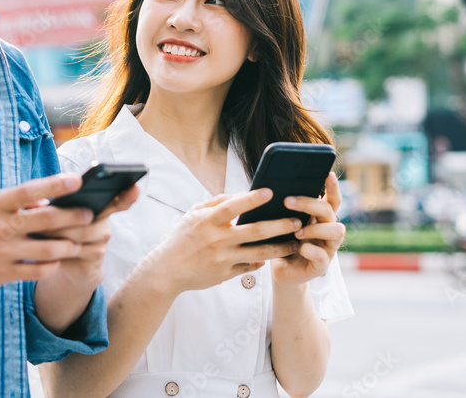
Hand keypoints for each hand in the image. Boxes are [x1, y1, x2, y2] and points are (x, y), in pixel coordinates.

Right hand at [0, 174, 94, 290]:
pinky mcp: (2, 274)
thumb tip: (45, 201)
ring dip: (68, 245)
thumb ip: (13, 203)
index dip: (56, 185)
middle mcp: (0, 227)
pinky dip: (52, 265)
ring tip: (77, 242)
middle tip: (90, 214)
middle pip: (47, 220)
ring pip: (48, 249)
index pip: (30, 190)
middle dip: (74, 217)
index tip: (77, 181)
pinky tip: (56, 261)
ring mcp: (2, 252)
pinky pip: (37, 271)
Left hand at [32, 183, 141, 287]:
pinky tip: (40, 250)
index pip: (119, 201)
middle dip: (62, 216)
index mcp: (101, 209)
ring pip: (77, 237)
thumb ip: (54, 205)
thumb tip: (34, 202)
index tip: (134, 188)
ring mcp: (100, 247)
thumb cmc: (60, 232)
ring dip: (55, 233)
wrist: (66, 266)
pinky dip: (54, 251)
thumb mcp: (58, 215)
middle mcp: (105, 228)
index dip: (128, 196)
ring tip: (36, 231)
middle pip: (88, 218)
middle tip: (42, 214)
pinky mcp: (91, 264)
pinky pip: (72, 255)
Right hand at [139, 189, 297, 295]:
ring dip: (280, 248)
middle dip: (280, 226)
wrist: (168, 270)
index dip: (251, 199)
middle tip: (298, 221)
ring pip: (259, 253)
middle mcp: (217, 240)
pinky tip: (275, 255)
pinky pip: (250, 266)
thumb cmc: (182, 237)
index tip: (270, 191)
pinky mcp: (225, 274)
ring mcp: (222, 259)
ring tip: (296, 242)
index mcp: (207, 221)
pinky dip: (262, 261)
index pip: (233, 207)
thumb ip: (216, 202)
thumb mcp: (193, 214)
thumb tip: (241, 194)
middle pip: (255, 231)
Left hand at [271, 172, 345, 286]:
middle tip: (287, 201)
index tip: (327, 173)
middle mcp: (328, 231)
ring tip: (296, 231)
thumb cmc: (282, 243)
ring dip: (315, 228)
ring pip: (336, 231)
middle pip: (329, 210)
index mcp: (320, 219)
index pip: (332, 199)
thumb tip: (272, 186)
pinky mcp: (321, 266)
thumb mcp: (282, 223)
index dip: (333, 187)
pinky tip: (299, 248)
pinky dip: (310, 250)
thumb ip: (285, 209)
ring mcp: (327, 249)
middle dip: (310, 203)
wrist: (282, 272)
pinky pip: (322, 256)